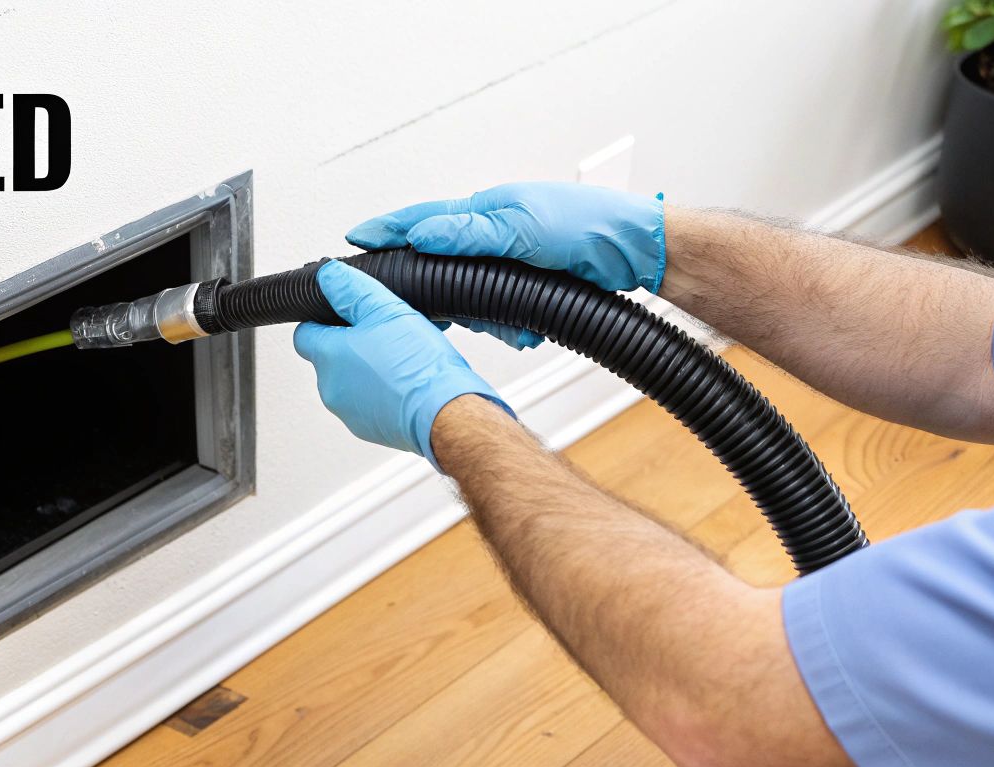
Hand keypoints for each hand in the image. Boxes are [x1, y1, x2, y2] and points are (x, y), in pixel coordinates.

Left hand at [294, 260, 511, 468]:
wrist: (446, 413)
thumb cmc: (418, 367)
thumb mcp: (386, 311)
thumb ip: (352, 290)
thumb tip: (328, 275)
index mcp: (328, 357)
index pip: (304, 334)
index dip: (320, 320)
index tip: (341, 315)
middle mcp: (330, 388)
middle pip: (329, 357)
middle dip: (352, 343)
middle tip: (383, 333)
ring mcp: (347, 411)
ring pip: (350, 379)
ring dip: (368, 367)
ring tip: (400, 357)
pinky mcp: (367, 428)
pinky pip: (367, 401)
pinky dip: (381, 390)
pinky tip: (406, 380)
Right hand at [345, 181, 666, 348]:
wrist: (636, 251)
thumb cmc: (588, 225)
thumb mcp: (519, 228)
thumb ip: (467, 233)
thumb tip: (422, 233)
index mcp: (485, 211)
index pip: (422, 218)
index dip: (387, 229)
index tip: (357, 237)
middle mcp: (493, 231)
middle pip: (443, 263)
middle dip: (448, 295)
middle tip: (438, 314)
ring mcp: (511, 255)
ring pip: (476, 293)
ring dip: (493, 316)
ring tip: (513, 326)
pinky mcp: (529, 279)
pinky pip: (504, 308)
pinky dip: (514, 323)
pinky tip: (528, 329)